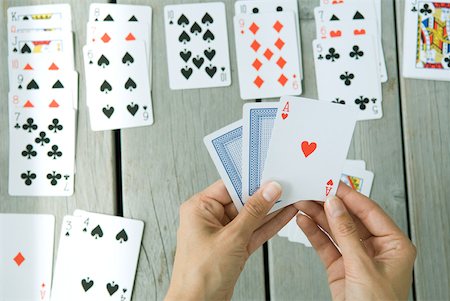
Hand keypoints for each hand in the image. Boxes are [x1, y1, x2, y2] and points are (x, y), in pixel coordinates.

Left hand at [165, 180, 296, 300]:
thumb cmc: (199, 275)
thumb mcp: (232, 238)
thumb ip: (253, 212)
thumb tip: (268, 190)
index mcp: (199, 208)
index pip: (228, 185)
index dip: (250, 179)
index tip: (269, 173)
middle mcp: (209, 218)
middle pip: (241, 199)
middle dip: (263, 195)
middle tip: (285, 184)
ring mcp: (222, 233)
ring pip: (250, 216)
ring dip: (270, 210)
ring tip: (290, 197)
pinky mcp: (233, 247)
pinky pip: (253, 231)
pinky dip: (268, 225)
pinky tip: (284, 215)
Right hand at [295, 182, 415, 300]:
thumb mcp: (363, 267)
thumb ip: (346, 233)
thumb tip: (335, 205)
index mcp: (394, 245)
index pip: (369, 211)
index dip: (350, 196)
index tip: (333, 183)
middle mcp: (375, 249)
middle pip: (349, 218)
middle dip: (329, 205)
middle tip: (313, 190)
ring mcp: (356, 257)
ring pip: (335, 229)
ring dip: (318, 216)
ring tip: (302, 202)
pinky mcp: (340, 267)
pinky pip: (326, 244)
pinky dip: (313, 233)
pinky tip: (303, 221)